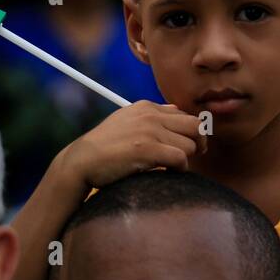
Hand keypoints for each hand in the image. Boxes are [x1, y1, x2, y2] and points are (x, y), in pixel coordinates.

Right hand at [60, 100, 204, 191]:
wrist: (82, 161)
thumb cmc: (103, 146)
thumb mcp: (126, 121)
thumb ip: (151, 116)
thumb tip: (176, 110)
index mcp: (146, 106)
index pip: (184, 115)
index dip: (188, 132)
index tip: (184, 145)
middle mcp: (150, 115)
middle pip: (195, 126)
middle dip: (198, 142)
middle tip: (191, 156)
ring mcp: (149, 131)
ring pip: (190, 144)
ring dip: (185, 159)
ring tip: (170, 166)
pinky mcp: (148, 149)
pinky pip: (181, 159)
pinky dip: (179, 169)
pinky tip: (167, 172)